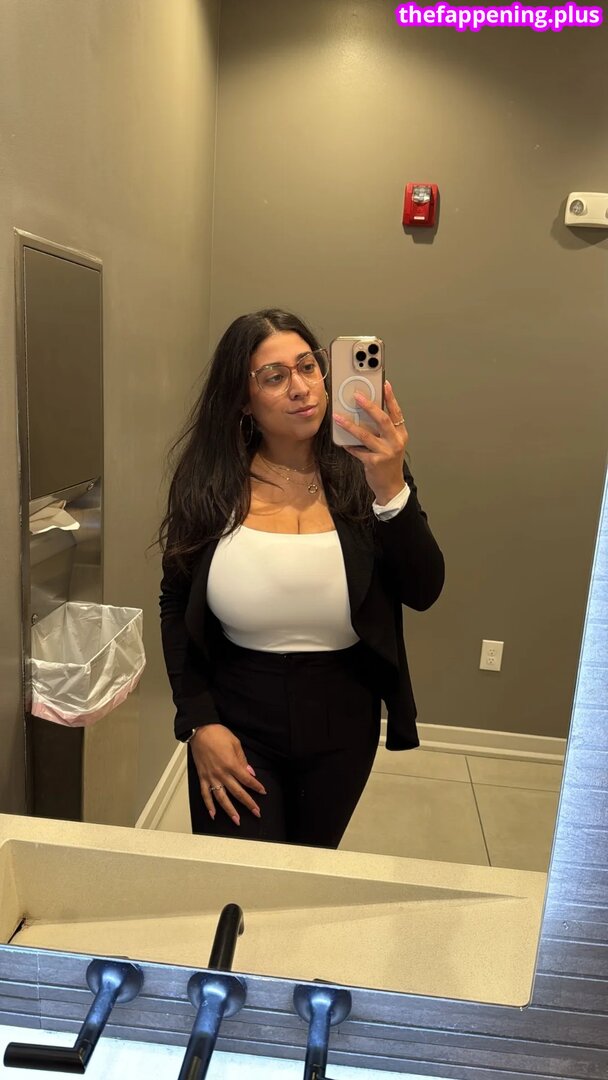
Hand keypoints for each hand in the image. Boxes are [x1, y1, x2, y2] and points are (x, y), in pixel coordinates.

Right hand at [190, 724, 266, 824]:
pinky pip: (205, 794)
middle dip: (248, 803)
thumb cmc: (217, 734)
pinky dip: (209, 805)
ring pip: (221, 798)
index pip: (247, 779)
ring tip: (237, 820)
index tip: (262, 792)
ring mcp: (211, 777)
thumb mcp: (236, 744)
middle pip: (237, 792)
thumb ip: (243, 760)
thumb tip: (250, 772)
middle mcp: (221, 773)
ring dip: (229, 810)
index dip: (256, 787)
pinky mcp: (202, 777)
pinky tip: (213, 814)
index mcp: (231, 764)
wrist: (200, 730)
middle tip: (256, 812)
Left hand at [333, 381, 408, 503]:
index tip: (384, 384)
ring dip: (350, 425)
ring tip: (338, 417)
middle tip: (356, 396)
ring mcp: (385, 452)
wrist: (391, 486)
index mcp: (401, 434)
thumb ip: (384, 430)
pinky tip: (341, 441)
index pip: (396, 412)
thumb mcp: (392, 444)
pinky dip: (348, 445)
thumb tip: (367, 413)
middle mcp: (395, 442)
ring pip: (365, 435)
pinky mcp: (373, 462)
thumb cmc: (389, 462)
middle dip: (369, 406)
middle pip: (382, 420)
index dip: (391, 398)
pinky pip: (357, 450)